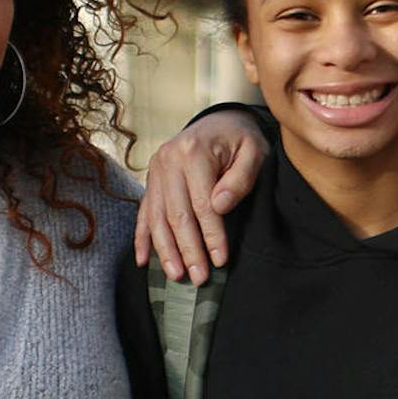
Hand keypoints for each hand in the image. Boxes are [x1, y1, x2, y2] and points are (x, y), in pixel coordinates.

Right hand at [134, 110, 267, 284]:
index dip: (211, 235)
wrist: (220, 120)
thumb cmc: (241, 139)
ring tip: (176, 276)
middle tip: (199, 278)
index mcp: (193, 152)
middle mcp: (168, 160)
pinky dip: (143, 237)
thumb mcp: (254, 151)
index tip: (220, 260)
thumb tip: (220, 206)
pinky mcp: (151, 179)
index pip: (202, 204)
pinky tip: (143, 260)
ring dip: (165, 250)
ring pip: (157, 217)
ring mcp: (156, 170)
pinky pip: (144, 212)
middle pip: (176, 214)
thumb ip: (241, 177)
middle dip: (188, 250)